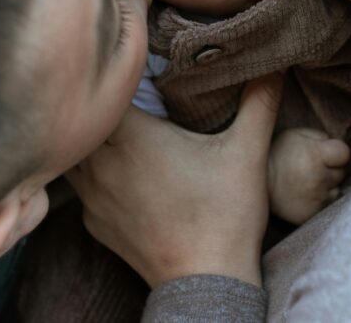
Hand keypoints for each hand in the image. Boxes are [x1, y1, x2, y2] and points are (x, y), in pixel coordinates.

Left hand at [66, 74, 283, 287]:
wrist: (207, 283)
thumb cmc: (225, 216)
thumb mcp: (247, 152)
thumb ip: (258, 102)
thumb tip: (274, 67)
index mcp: (132, 139)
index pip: (103, 93)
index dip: (114, 77)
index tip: (132, 69)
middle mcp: (102, 166)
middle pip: (84, 121)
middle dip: (102, 106)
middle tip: (126, 95)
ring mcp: (93, 199)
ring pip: (76, 155)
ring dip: (93, 140)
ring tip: (119, 130)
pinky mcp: (95, 224)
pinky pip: (83, 188)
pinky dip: (96, 175)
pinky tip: (121, 173)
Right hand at [268, 128, 349, 224]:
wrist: (248, 183)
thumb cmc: (275, 154)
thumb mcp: (294, 134)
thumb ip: (319, 136)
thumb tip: (335, 144)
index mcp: (315, 155)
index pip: (345, 153)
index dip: (337, 152)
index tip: (326, 153)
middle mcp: (318, 179)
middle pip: (341, 172)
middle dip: (330, 168)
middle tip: (310, 167)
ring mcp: (315, 199)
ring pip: (335, 191)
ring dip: (326, 186)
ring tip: (306, 182)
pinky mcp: (309, 215)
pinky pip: (325, 206)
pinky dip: (318, 201)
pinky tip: (304, 195)